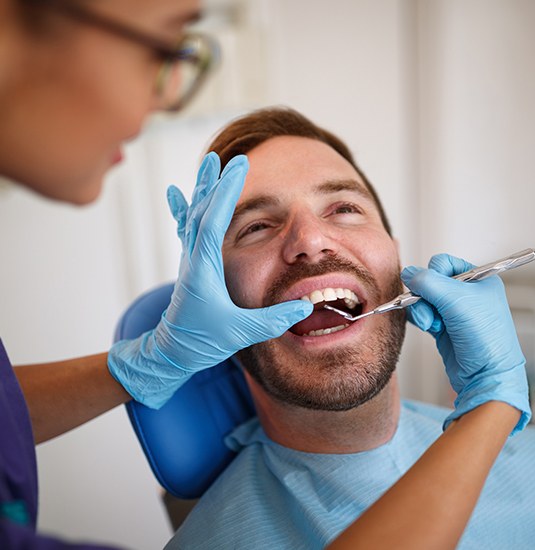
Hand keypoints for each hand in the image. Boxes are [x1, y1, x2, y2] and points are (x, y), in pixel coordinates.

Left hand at [108, 153, 312, 407]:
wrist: (172, 352)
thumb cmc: (202, 342)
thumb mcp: (241, 333)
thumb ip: (274, 320)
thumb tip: (305, 306)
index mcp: (203, 269)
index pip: (213, 221)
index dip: (226, 192)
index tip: (238, 166)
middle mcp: (193, 259)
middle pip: (202, 211)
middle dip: (216, 183)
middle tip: (228, 158)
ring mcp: (190, 260)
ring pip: (194, 216)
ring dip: (204, 189)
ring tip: (209, 164)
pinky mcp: (191, 265)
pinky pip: (187, 229)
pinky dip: (185, 208)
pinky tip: (176, 194)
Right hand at [401, 253, 530, 434]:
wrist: (486, 375)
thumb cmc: (485, 338)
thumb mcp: (456, 300)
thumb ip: (428, 282)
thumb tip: (408, 272)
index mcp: (479, 279)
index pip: (444, 263)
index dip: (433, 274)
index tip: (434, 289)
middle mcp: (466, 293)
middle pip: (430, 282)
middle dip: (424, 297)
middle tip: (431, 311)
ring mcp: (454, 311)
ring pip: (423, 299)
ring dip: (422, 311)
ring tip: (432, 325)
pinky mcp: (444, 326)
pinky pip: (422, 313)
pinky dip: (421, 319)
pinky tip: (429, 328)